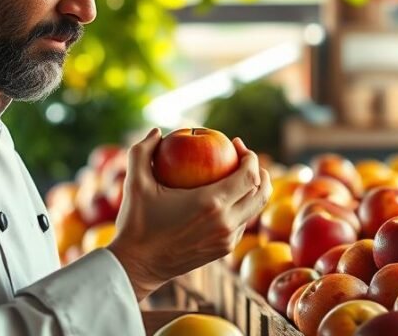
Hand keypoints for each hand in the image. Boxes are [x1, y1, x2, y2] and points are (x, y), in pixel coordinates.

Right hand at [107, 128, 270, 300]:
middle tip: (244, 158)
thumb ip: (142, 150)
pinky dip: (241, 207)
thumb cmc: (136, 222)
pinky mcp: (223, 251)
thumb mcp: (134, 183)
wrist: (138, 266)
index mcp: (212, 203)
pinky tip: (226, 198)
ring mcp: (227, 240)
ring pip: (255, 209)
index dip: (250, 156)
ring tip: (238, 175)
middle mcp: (226, 223)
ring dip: (254, 189)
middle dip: (260, 171)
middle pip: (262, 192)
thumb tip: (157, 131)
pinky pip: (242, 224)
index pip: (250, 175)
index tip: (235, 144)